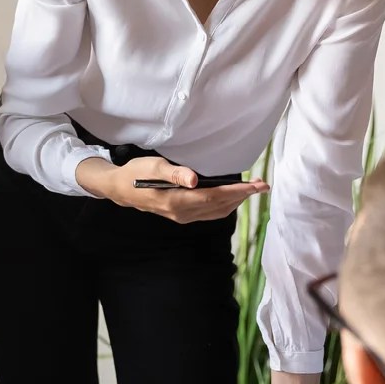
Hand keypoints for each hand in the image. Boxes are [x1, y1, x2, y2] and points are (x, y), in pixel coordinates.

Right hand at [75, 156, 267, 224]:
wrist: (121, 189)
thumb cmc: (137, 174)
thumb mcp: (153, 167)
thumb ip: (174, 173)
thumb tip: (194, 179)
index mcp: (176, 200)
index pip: (214, 196)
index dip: (237, 191)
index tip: (256, 185)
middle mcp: (182, 213)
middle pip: (220, 205)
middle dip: (243, 196)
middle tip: (263, 185)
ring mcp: (183, 217)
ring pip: (217, 211)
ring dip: (237, 201)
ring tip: (253, 190)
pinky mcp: (183, 215)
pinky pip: (211, 213)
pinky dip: (226, 204)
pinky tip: (233, 196)